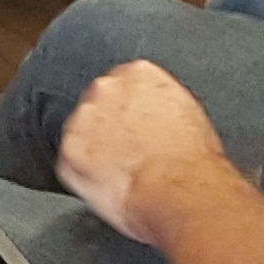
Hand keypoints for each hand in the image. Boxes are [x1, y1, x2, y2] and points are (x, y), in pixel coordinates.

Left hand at [54, 59, 228, 242]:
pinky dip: (84, 175)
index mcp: (140, 73)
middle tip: (129, 153)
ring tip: (122, 173)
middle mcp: (106, 87)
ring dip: (95, 149)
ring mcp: (83, 117)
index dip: (132, 112)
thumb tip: (155, 117)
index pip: (125, 84)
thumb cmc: (194, 163)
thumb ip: (162, 104)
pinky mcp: (69, 151)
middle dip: (109, 126)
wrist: (182, 191)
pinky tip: (109, 185)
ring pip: (83, 132)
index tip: (138, 129)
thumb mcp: (190, 116)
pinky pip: (71, 163)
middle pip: (100, 103)